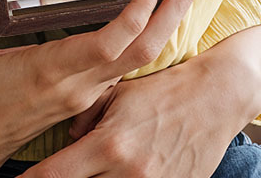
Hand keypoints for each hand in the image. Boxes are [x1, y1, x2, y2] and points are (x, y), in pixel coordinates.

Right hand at [0, 0, 197, 176]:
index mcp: (49, 71)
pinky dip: (136, 42)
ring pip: (135, 61)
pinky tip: (138, 19)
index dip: (139, 11)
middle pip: (141, 51)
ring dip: (158, 26)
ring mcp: (81, 96)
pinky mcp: (79, 101)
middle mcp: (75, 86)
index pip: (111, 43)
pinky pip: (119, 70)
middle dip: (170, 12)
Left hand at [24, 25, 260, 177]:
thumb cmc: (160, 92)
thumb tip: (68, 137)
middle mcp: (128, 171)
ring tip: (80, 175)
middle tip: (48, 177)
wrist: (213, 99)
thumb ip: (86, 117)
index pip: (57, 174)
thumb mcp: (116, 96)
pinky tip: (110, 176)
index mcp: (108, 144)